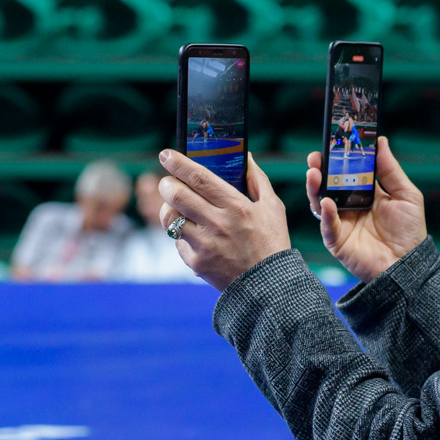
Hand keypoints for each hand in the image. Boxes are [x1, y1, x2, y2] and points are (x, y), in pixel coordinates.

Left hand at [158, 150, 289, 291]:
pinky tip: (195, 236)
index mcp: (237, 207)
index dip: (178, 163)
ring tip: (178, 208)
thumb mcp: (273, 208)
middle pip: (176, 194)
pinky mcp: (196, 262)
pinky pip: (177, 242)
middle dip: (167, 184)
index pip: (199, 177)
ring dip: (169, 209)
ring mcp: (205, 244)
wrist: (268, 284)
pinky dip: (182, 236)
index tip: (166, 154)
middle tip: (169, 183)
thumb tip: (246, 157)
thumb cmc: (272, 242)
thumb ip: (258, 180)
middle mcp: (218, 224)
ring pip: (169, 218)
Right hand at [307, 136, 426, 282]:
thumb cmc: (410, 232)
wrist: (409, 265)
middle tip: (316, 157)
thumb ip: (390, 170)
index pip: (346, 171)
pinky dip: (325, 214)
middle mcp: (349, 207)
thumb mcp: (406, 195)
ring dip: (315, 187)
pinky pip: (327, 226)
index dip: (338, 158)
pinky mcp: (337, 241)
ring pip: (320, 202)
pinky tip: (326, 202)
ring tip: (314, 173)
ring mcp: (341, 223)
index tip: (333, 142)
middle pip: (328, 185)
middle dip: (319, 169)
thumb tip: (380, 142)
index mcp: (365, 194)